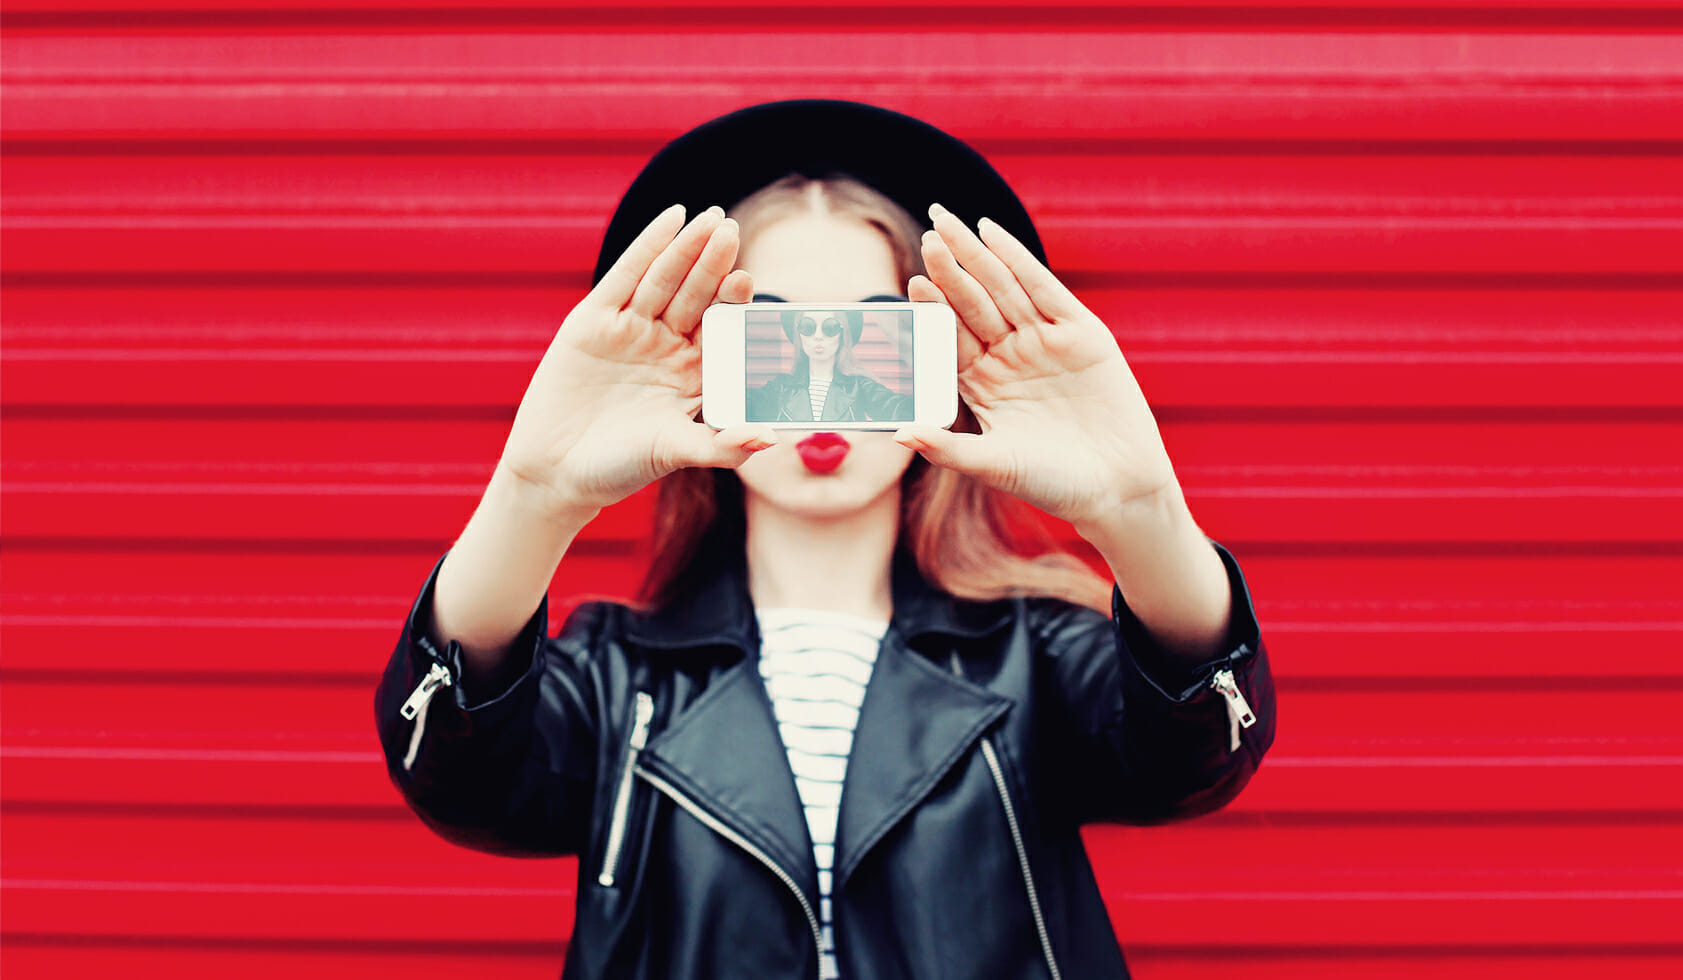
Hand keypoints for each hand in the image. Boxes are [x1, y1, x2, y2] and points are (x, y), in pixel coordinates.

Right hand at [498, 205, 771, 515]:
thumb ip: (722, 445)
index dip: (733, 304)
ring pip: (665, 280)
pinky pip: (626, 276)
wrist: (556, 472)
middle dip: (714, 265)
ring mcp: (632, 330)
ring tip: (710, 219)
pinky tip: (672, 218)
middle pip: (697, 296)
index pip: (722, 329)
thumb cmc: (619, 468)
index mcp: (696, 373)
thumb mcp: (674, 452)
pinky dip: (648, 246)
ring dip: (687, 249)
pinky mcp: (594, 320)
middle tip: (732, 232)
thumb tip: (770, 440)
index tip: (745, 282)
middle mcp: (668, 346)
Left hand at [898, 204, 1181, 531]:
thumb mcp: (994, 464)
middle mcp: (1008, 356)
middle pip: (972, 304)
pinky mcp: (1080, 333)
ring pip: (1002, 288)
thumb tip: (898, 435)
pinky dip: (1018, 259)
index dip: (933, 310)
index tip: (913, 285)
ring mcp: (1043, 341)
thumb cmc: (1054, 484)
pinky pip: (1044, 288)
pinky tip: (992, 232)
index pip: (949, 337)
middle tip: (928, 238)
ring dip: (976, 256)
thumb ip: (946, 448)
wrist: (1118, 489)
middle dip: (949, 270)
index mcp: (981, 383)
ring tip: (948, 226)